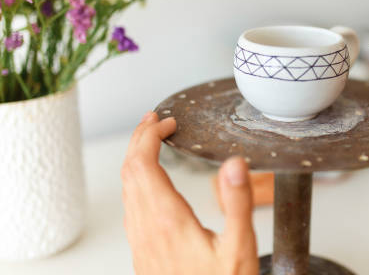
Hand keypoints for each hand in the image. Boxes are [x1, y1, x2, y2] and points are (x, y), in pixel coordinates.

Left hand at [121, 112, 258, 274]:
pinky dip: (136, 179)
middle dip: (139, 138)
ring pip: (127, 187)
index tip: (168, 120)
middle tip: (155, 119)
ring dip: (135, 157)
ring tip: (150, 140)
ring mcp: (141, 239)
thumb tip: (235, 163)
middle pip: (129, 170)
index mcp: (167, 219)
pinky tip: (150, 181)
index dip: (151, 135)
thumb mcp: (240, 247)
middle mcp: (147, 226)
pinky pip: (130, 204)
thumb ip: (238, 203)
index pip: (144, 163)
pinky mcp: (143, 249)